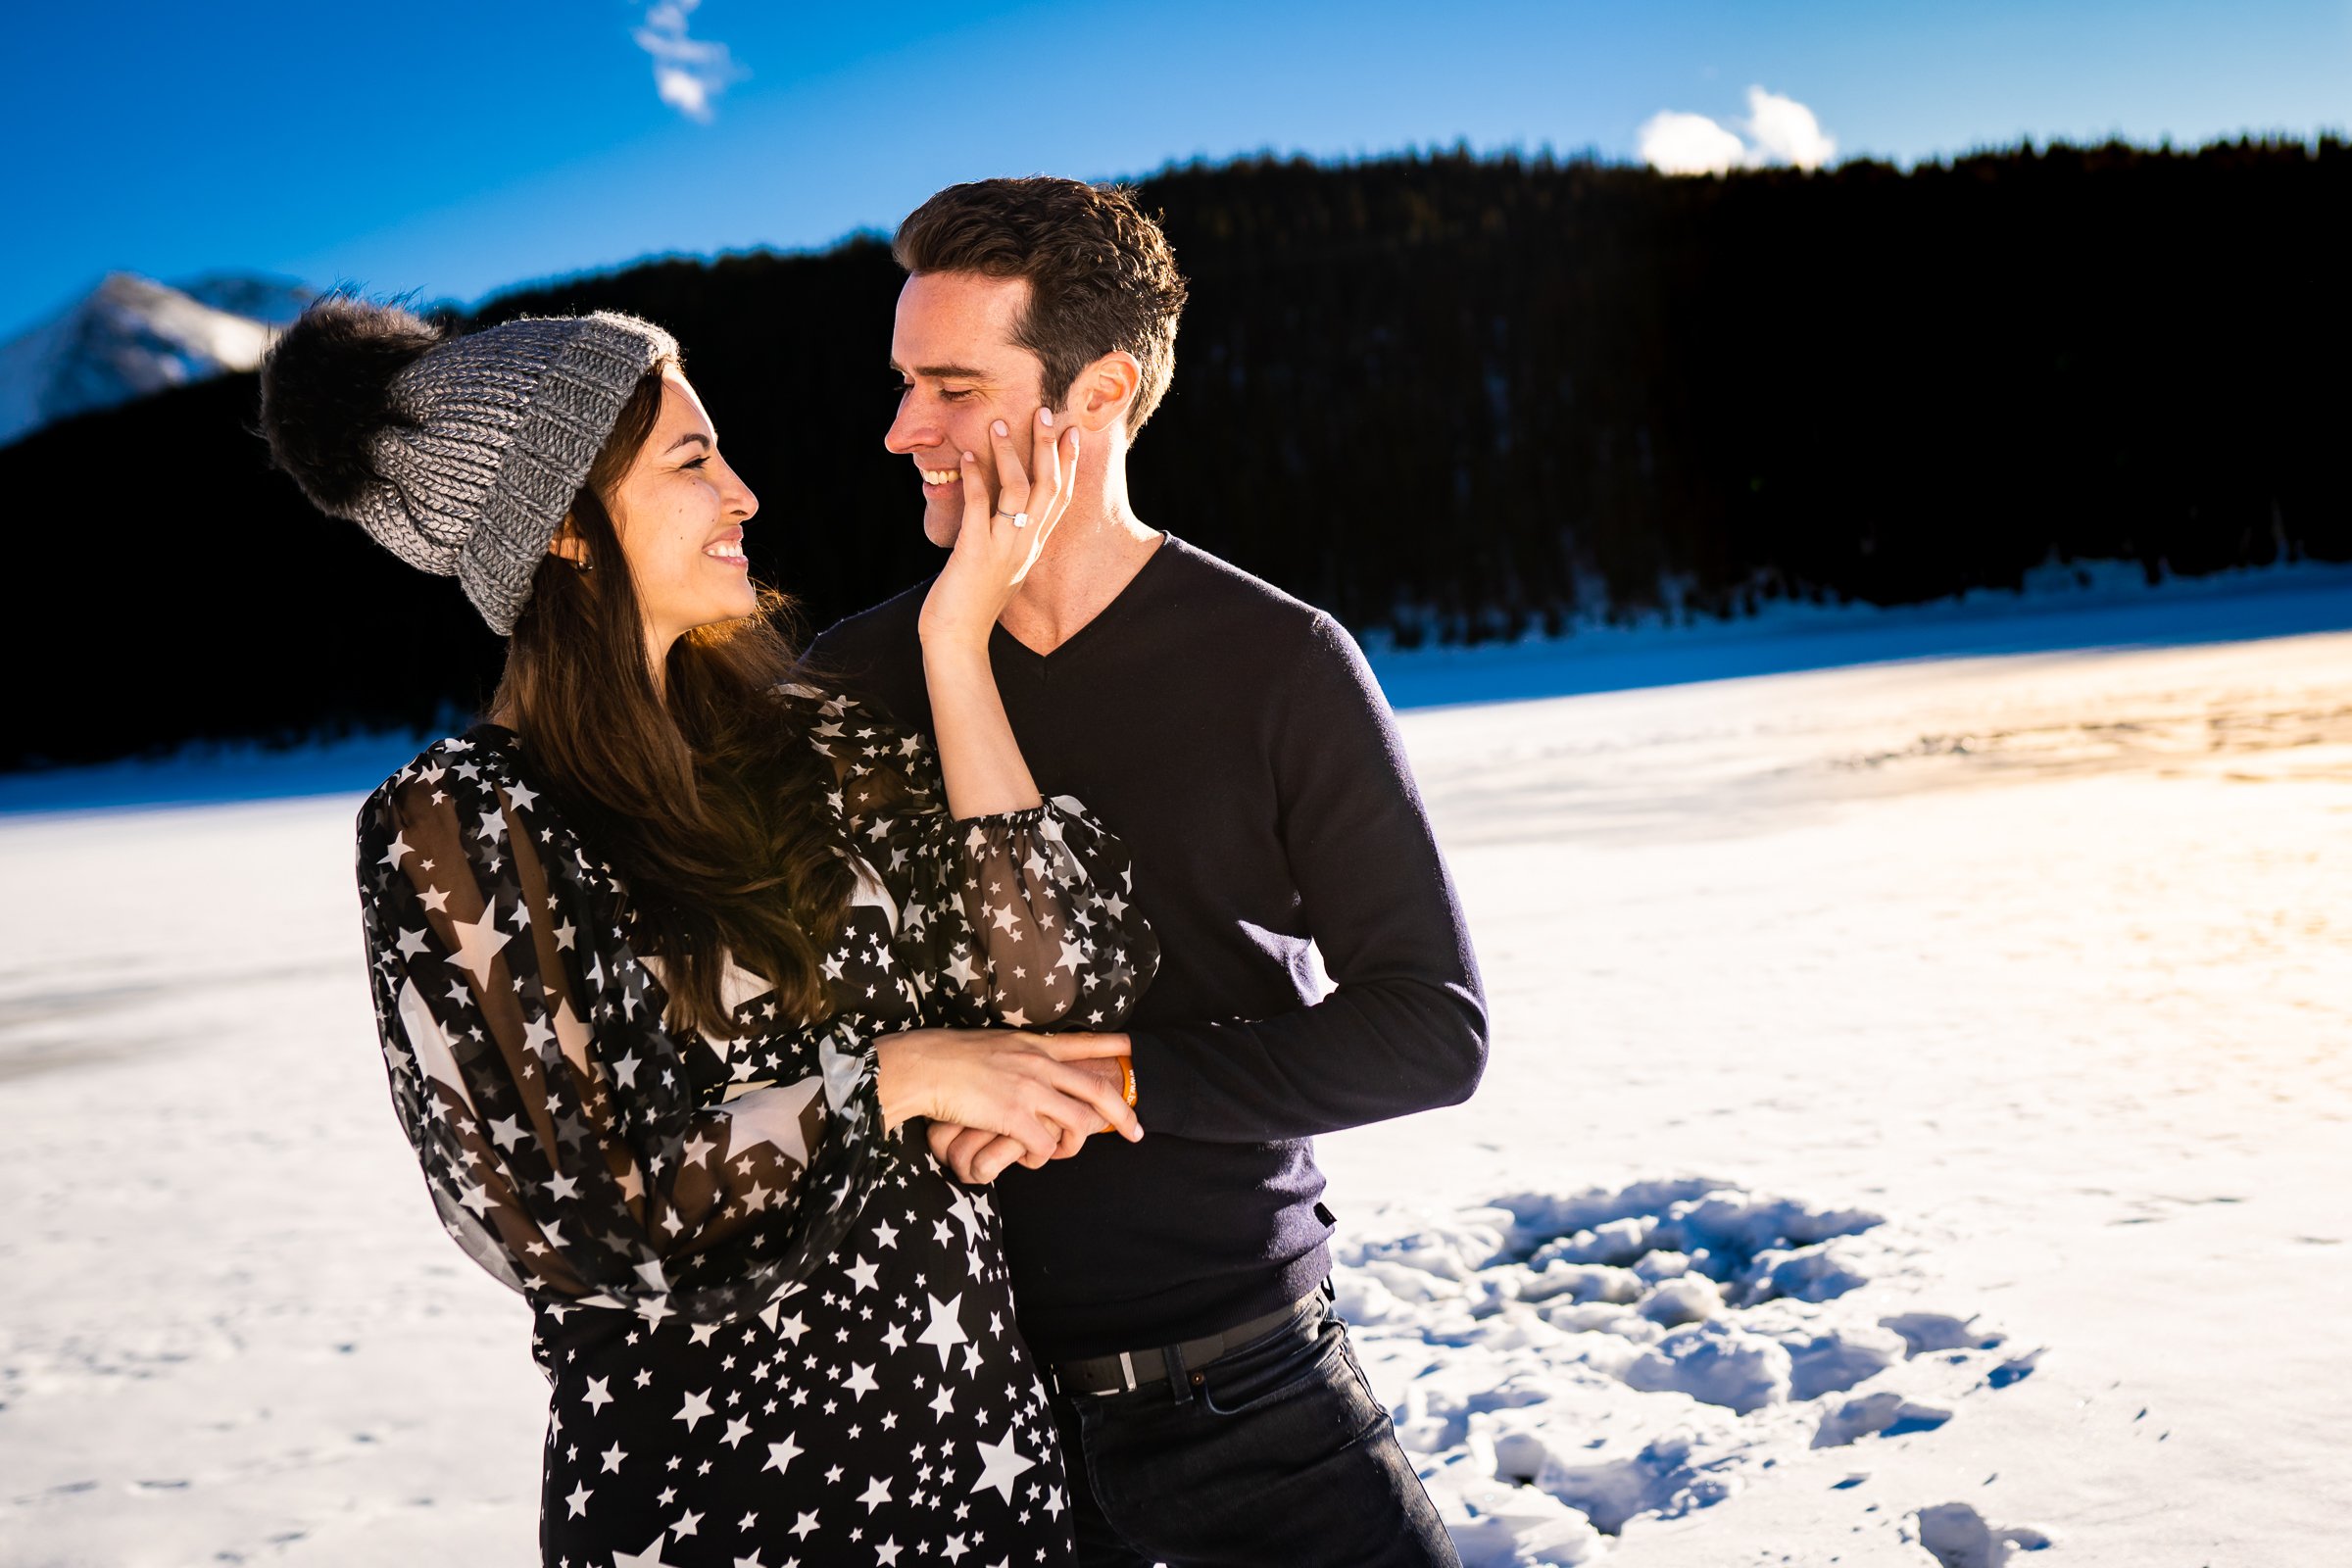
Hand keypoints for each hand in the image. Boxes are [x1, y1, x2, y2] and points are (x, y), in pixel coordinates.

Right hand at [876, 1028, 1136, 1175]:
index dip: (1112, 1048)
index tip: (1134, 1051)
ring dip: (1077, 1144)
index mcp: (1034, 1044)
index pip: (1084, 1042)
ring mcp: (1029, 1089)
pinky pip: (1044, 1146)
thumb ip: (1019, 1054)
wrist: (923, 1065)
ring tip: (1064, 1152)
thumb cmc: (948, 1055)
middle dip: (1123, 1114)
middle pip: (1098, 1089)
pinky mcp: (1013, 1115)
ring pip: (1079, 1122)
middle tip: (1137, 1132)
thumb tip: (1031, 1066)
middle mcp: (1039, 1064)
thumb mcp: (994, 1043)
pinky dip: (1042, 1157)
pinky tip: (1031, 1157)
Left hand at [917, 408, 1079, 647]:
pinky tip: (964, 457)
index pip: (1061, 499)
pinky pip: (979, 507)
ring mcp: (1003, 549)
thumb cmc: (972, 604)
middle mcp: (1025, 546)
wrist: (958, 639)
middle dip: (1048, 447)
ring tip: (998, 424)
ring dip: (1009, 454)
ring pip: (1018, 492)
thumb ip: (1006, 539)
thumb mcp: (999, 567)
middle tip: (1046, 411)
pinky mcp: (976, 552)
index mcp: (1033, 547)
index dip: (1069, 464)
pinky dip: (973, 478)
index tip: (1071, 432)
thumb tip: (1000, 513)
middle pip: (1048, 488)